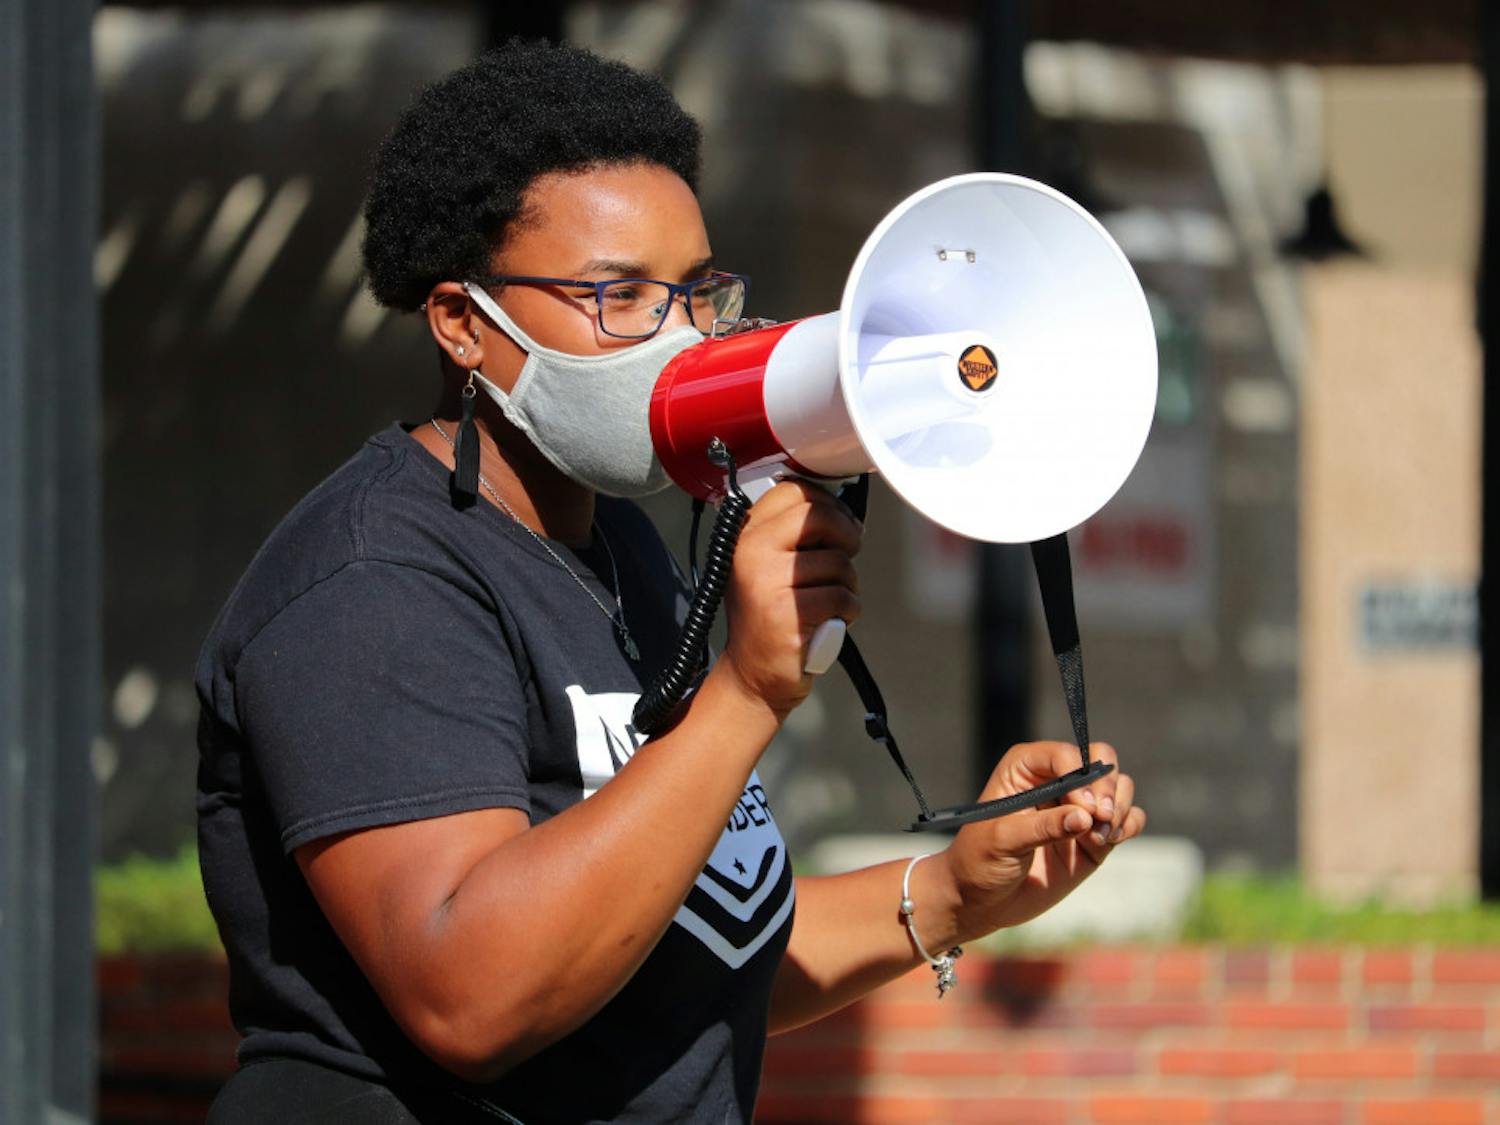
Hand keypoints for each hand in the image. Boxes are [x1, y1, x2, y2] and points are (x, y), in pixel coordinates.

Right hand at [719, 481, 862, 718]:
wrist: (753, 675)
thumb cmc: (770, 619)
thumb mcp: (770, 565)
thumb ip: (794, 534)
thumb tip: (839, 505)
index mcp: (745, 535)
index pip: (793, 490)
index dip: (828, 503)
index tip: (839, 521)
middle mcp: (750, 552)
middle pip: (819, 516)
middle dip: (847, 535)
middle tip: (848, 554)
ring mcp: (766, 582)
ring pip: (839, 562)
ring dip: (848, 584)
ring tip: (829, 601)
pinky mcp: (787, 613)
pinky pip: (842, 596)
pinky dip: (848, 610)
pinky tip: (830, 621)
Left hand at [935, 741, 1145, 941]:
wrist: (983, 898)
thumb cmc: (980, 860)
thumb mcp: (1003, 841)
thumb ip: (1043, 827)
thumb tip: (1085, 818)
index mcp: (1026, 767)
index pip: (1064, 754)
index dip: (1079, 777)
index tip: (1084, 809)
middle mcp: (1057, 779)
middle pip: (1101, 759)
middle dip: (1108, 787)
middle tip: (1102, 817)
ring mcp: (1079, 807)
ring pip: (1120, 786)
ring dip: (1119, 807)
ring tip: (1101, 836)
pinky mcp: (1094, 835)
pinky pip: (1128, 819)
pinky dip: (1128, 825)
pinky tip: (1109, 840)